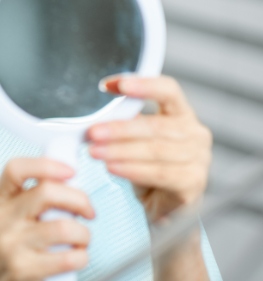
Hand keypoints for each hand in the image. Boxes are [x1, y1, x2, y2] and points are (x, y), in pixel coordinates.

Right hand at [0, 158, 93, 280]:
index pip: (15, 169)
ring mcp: (11, 245)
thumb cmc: (1, 248)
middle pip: (47, 193)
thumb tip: (68, 179)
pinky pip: (69, 257)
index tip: (70, 171)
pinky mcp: (24, 269)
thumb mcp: (4, 215)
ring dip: (84, 234)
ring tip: (81, 239)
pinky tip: (75, 256)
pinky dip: (82, 256)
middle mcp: (2, 219)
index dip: (47, 165)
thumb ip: (27, 196)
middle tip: (88, 211)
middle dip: (80, 199)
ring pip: (65, 227)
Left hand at [88, 75, 211, 222]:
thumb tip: (97, 114)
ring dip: (120, 150)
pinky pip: (160, 173)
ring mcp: (199, 159)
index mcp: (181, 115)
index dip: (142, 84)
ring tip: (95, 152)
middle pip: (156, 125)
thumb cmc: (149, 168)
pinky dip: (132, 170)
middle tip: (93, 133)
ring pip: (155, 150)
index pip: (168, 90)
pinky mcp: (193, 183)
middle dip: (120, 129)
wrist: (164, 208)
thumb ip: (125, 123)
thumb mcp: (135, 141)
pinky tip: (112, 168)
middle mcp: (196, 134)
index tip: (111, 85)